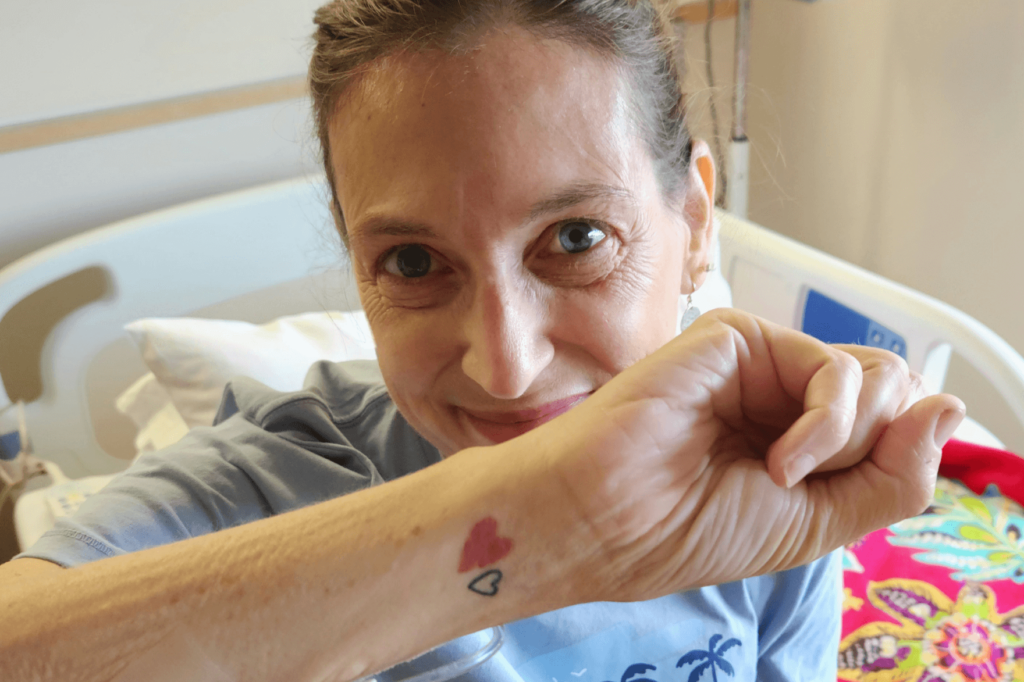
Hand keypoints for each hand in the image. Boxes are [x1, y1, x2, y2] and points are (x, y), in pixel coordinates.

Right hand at [533, 308, 964, 602]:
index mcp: (799, 436)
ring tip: (781, 473)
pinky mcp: (740, 336)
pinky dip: (826, 425)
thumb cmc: (688, 528)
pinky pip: (833, 370)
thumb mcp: (821, 522)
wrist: (608, 519)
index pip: (893, 425)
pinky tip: (778, 461)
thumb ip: (895, 474)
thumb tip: (952, 406)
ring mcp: (764, 362)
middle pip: (894, 395)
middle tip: (799, 483)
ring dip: (846, 443)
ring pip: (877, 379)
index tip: (837, 495)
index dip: (893, 458)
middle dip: (869, 450)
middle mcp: (785, 394)